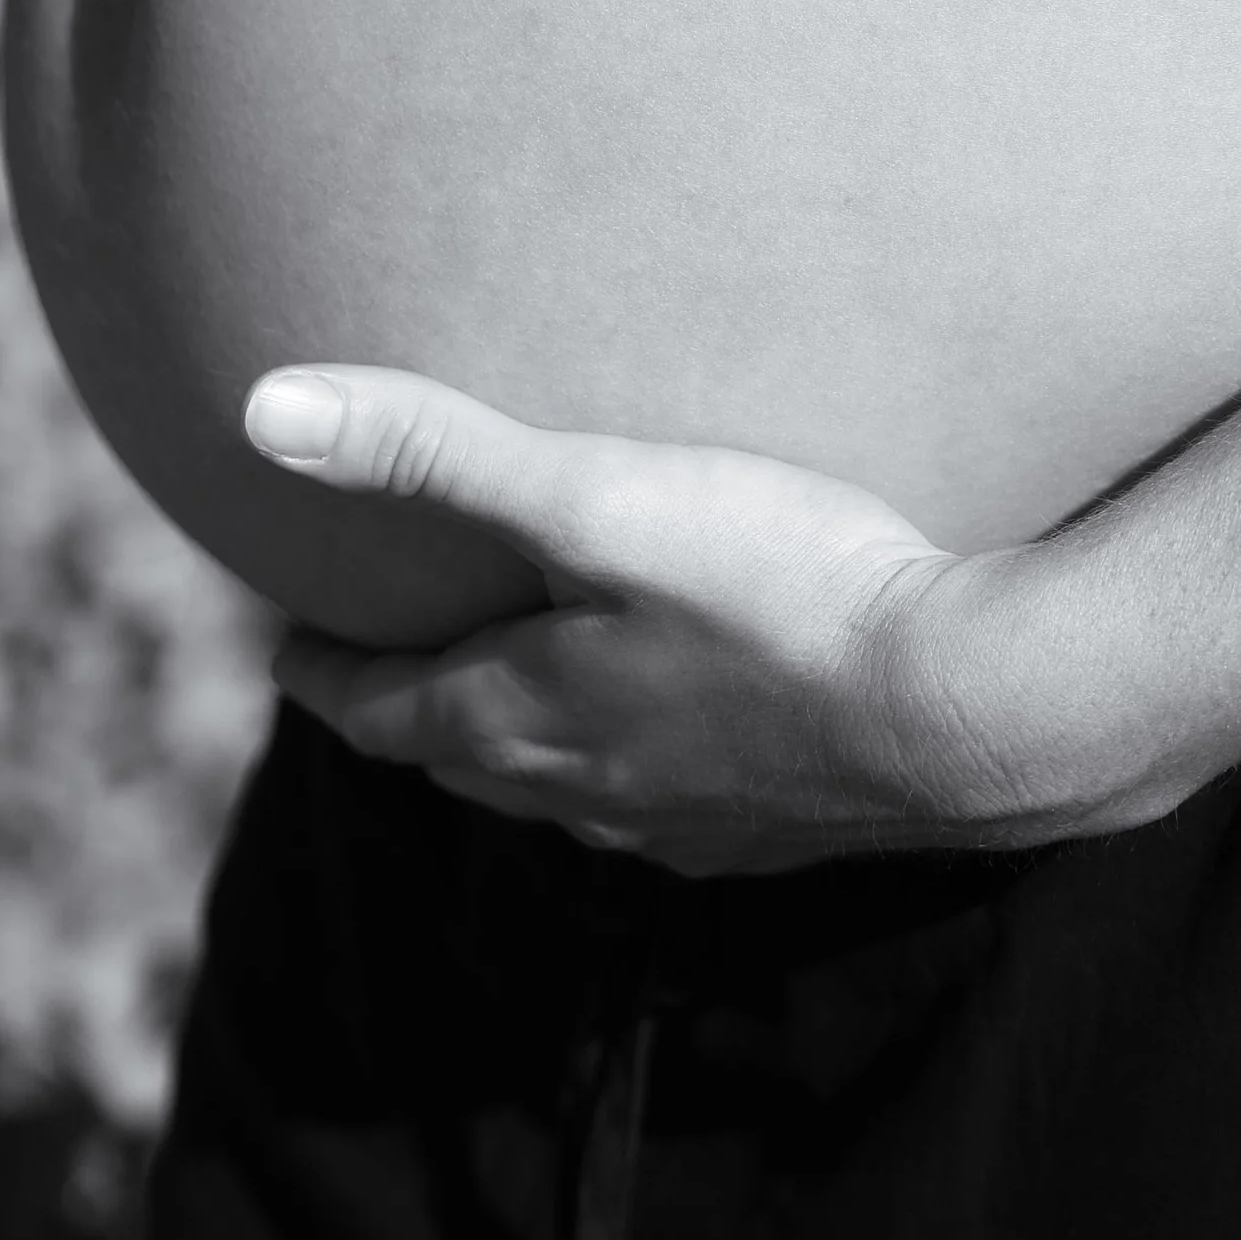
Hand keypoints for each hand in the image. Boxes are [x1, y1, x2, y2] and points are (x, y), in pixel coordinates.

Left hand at [242, 363, 1139, 876]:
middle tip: (390, 662)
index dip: (327, 676)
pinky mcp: (786, 826)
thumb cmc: (781, 596)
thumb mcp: (598, 498)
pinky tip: (682, 735)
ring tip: (523, 692)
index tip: (288, 649)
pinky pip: (671, 806)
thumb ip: (438, 454)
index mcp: (528, 722)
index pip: (384, 713)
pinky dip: (634, 767)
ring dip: (523, 747)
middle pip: (467, 762)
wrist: (976, 714)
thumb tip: (264, 413)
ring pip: (569, 794)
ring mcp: (694, 823)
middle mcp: (593, 796)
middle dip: (415, 713)